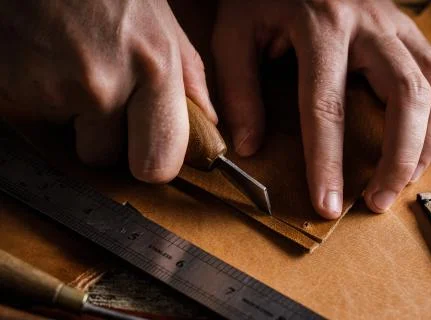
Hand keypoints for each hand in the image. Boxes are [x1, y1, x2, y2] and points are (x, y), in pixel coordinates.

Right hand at [0, 0, 215, 181]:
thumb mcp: (160, 21)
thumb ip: (189, 77)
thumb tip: (207, 122)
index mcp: (154, 67)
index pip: (159, 163)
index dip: (153, 160)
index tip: (148, 149)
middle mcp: (104, 84)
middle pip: (106, 159)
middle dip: (106, 142)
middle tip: (101, 103)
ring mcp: (52, 88)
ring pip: (68, 138)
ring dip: (72, 116)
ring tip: (71, 68)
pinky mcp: (11, 90)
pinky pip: (34, 120)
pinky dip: (40, 101)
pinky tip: (47, 63)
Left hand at [212, 0, 430, 218]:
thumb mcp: (235, 32)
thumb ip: (238, 86)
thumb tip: (248, 147)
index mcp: (320, 26)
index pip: (327, 107)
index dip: (327, 162)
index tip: (327, 205)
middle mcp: (368, 24)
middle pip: (404, 95)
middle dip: (396, 158)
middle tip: (377, 201)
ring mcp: (394, 24)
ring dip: (425, 141)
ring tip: (403, 182)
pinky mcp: (406, 28)